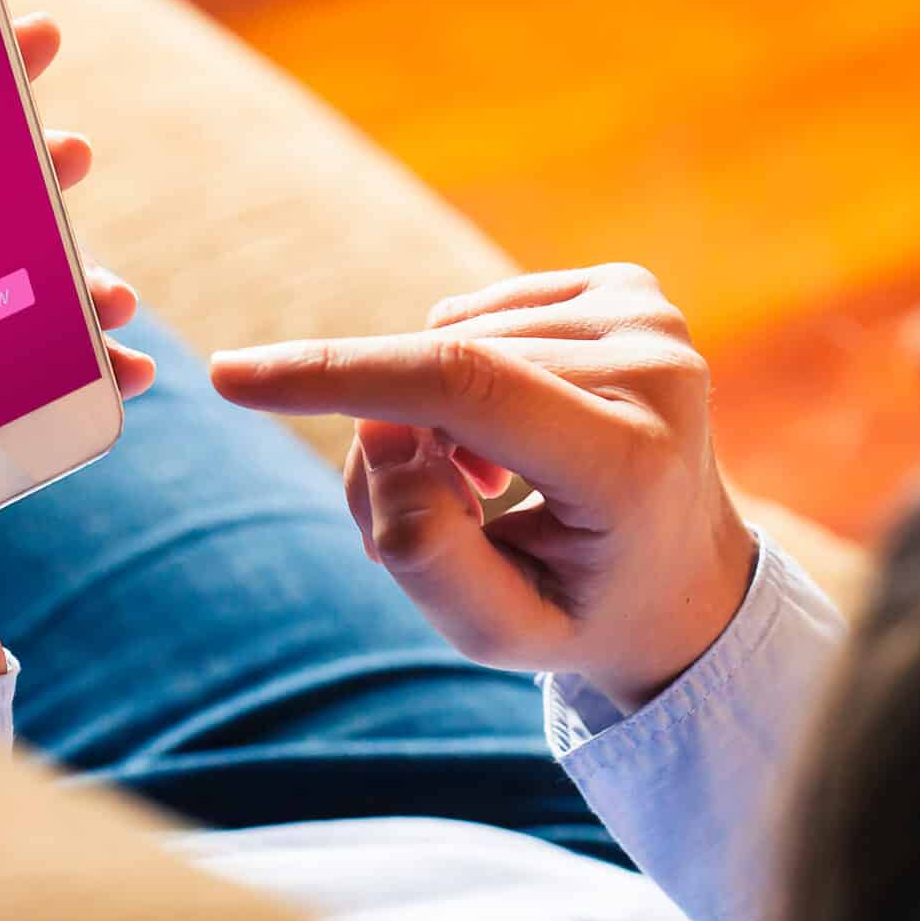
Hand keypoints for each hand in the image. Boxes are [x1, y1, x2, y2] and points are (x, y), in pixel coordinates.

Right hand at [209, 264, 755, 709]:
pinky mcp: (633, 289)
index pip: (461, 387)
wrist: (686, 577)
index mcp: (634, 461)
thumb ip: (424, 553)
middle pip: (443, 374)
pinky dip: (466, 374)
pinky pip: (481, 314)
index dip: (339, 376)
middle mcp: (658, 369)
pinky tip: (517, 435)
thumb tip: (379, 433)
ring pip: (453, 339)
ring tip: (488, 489)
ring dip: (432, 414)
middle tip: (427, 521)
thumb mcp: (500, 632)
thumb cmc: (583, 611)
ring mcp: (652, 316)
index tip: (234, 377)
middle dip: (392, 443)